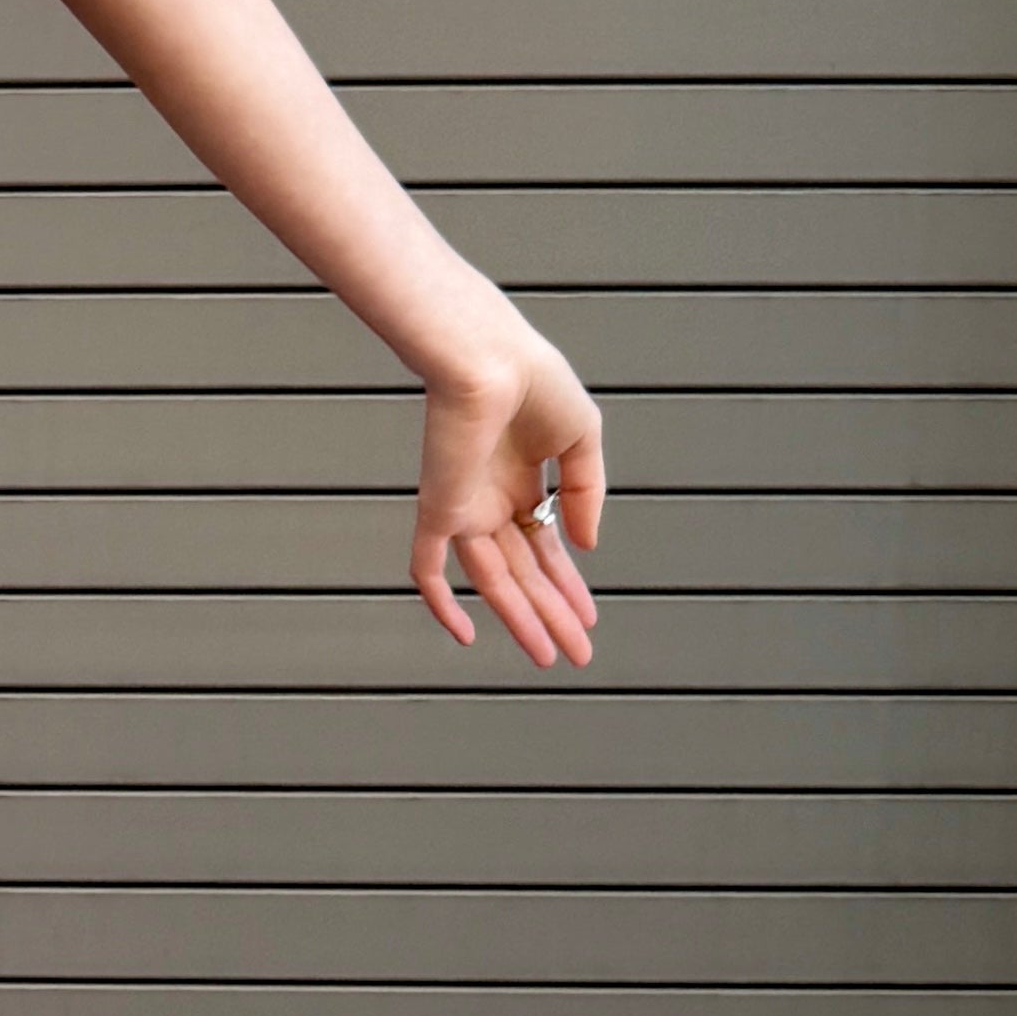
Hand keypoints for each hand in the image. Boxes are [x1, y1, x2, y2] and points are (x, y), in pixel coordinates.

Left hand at [412, 321, 604, 667]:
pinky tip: (463, 636)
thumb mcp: (583, 437)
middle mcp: (490, 498)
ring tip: (550, 656)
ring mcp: (463, 507)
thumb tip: (585, 547)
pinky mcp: (438, 509)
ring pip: (493, 580)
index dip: (568, 584)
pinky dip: (441, 604)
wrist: (490, 359)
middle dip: (554, 614)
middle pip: (525, 571)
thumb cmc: (534, 381)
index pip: (544, 545)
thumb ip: (586, 494)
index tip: (588, 619)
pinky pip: (428, 567)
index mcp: (522, 478)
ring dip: (523, 619)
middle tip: (578, 656)